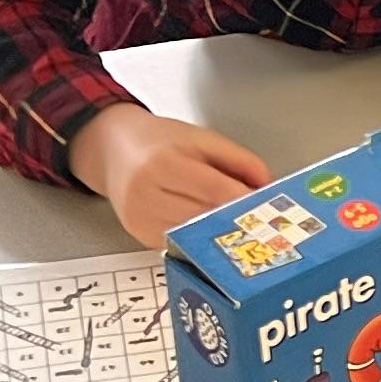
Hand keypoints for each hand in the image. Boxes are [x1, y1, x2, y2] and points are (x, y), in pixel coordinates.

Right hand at [69, 103, 274, 249]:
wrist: (112, 148)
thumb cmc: (158, 141)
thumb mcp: (201, 138)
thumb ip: (239, 159)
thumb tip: (268, 185)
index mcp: (164, 163)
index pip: (216, 189)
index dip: (245, 201)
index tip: (268, 207)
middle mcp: (147, 193)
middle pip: (206, 216)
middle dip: (237, 219)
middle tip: (262, 221)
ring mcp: (140, 218)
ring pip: (194, 235)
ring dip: (221, 233)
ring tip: (239, 224)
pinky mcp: (139, 234)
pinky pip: (180, 243)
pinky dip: (199, 238)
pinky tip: (210, 229)